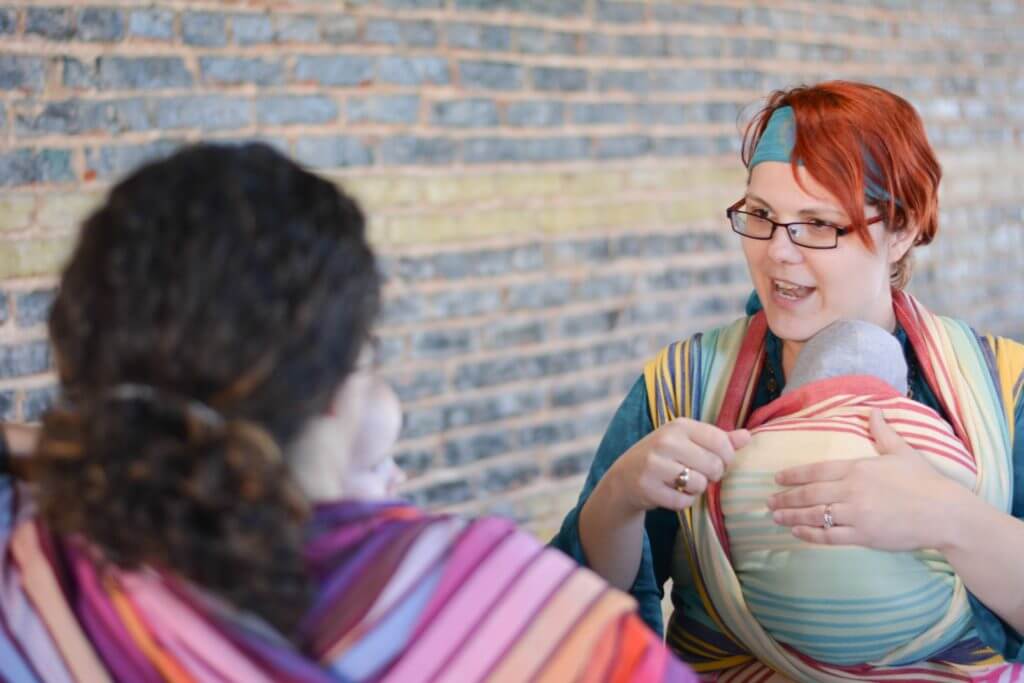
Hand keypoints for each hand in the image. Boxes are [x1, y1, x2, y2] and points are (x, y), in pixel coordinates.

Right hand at [606, 418, 750, 515]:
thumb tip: (748, 436)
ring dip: (696, 489)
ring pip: (699, 484)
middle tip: (697, 473)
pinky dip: (683, 502)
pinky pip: (684, 502)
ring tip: (683, 483)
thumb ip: (719, 439)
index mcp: (679, 426)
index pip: (720, 441)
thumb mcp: (688, 441)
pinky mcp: (648, 487)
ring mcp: (655, 464)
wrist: (625, 476)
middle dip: (711, 475)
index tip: (718, 461)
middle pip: (714, 465)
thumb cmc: (664, 456)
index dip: (727, 457)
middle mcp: (666, 441)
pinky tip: (672, 493)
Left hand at [767, 408, 969, 550]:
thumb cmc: (925, 482)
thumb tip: (873, 411)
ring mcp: (856, 515)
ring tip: (775, 517)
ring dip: (792, 517)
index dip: (794, 475)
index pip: (816, 471)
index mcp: (858, 468)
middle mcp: (852, 491)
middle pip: (810, 494)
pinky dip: (810, 535)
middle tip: (768, 501)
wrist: (945, 513)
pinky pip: (829, 537)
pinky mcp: (864, 536)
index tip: (777, 479)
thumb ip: (882, 433)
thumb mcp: (902, 452)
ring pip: (815, 516)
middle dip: (786, 498)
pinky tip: (797, 532)